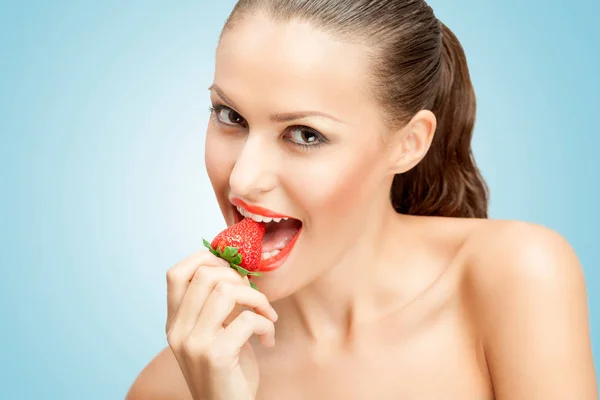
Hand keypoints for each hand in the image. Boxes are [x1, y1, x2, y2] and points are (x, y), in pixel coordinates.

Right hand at [165, 250, 277, 399]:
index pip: (176, 273)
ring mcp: (193, 344)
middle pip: (205, 275)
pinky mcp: (215, 357)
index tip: (232, 271)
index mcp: (175, 323)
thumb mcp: (216, 334)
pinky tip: (267, 340)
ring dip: (258, 299)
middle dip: (239, 279)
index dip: (205, 260)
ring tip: (266, 316)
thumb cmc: (228, 373)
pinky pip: (247, 319)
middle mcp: (178, 331)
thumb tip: (238, 269)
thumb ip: (217, 305)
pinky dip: (266, 325)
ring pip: (226, 291)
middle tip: (254, 299)